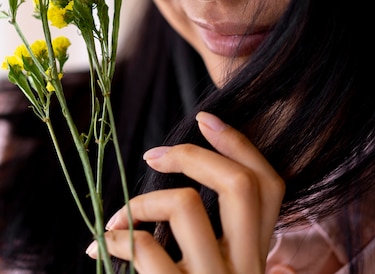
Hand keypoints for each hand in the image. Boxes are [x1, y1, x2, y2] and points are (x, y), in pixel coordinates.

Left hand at [86, 111, 284, 272]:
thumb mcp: (225, 272)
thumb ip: (224, 241)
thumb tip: (194, 192)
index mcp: (257, 255)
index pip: (271, 187)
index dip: (241, 144)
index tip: (206, 116)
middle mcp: (246, 269)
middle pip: (239, 186)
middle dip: (193, 155)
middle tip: (153, 154)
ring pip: (186, 208)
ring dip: (141, 202)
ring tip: (118, 218)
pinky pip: (146, 251)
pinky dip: (118, 237)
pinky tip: (103, 245)